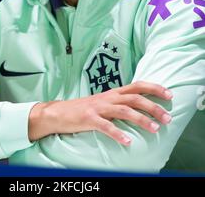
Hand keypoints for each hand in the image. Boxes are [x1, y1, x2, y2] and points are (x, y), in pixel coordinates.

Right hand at [29, 81, 172, 144]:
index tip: (169, 95)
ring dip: (141, 119)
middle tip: (167, 118)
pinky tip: (128, 142)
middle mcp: (108, 97)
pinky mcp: (89, 119)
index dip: (154, 88)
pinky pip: (106, 126)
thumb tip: (141, 107)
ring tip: (155, 128)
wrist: (59, 112)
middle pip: (135, 98)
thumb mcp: (104, 102)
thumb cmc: (84, 109)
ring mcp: (98, 107)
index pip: (137, 86)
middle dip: (154, 107)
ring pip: (124, 110)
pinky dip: (118, 134)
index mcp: (113, 92)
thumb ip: (120, 102)